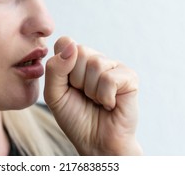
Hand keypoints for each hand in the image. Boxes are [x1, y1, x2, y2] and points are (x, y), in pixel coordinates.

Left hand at [44, 36, 141, 154]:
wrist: (96, 143)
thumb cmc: (75, 118)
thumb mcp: (54, 94)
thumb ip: (54, 69)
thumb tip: (72, 45)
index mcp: (76, 60)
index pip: (64, 43)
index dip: (62, 66)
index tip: (67, 85)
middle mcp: (96, 59)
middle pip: (80, 51)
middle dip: (76, 80)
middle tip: (84, 95)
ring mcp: (114, 66)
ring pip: (96, 64)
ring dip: (91, 91)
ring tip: (96, 101)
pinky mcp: (129, 77)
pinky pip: (110, 78)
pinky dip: (105, 97)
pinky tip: (109, 104)